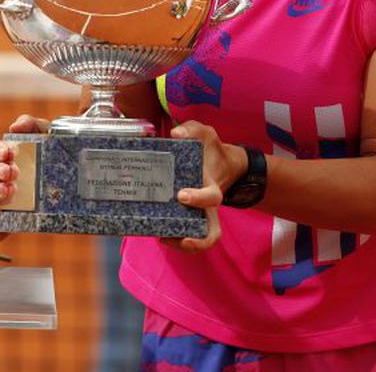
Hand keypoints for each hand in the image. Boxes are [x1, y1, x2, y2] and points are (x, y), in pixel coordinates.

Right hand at [0, 114, 48, 248]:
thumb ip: (32, 124)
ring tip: (10, 191)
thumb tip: (14, 127)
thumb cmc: (55, 144)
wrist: (77, 162)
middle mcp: (2, 174)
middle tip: (13, 172)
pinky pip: (1, 226)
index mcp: (4, 153)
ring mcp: (8, 194)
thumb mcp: (47, 130)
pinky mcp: (18, 213)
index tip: (10, 153)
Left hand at [161, 121, 247, 253]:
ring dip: (181, 245)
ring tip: (161, 237)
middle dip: (195, 240)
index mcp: (212, 186)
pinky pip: (187, 236)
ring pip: (200, 240)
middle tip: (168, 235)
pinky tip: (157, 233)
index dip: (199, 199)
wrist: (218, 162)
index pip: (212, 197)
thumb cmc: (209, 149)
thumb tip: (176, 134)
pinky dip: (176, 241)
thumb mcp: (205, 134)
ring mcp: (200, 216)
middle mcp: (208, 207)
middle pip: (211, 233)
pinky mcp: (188, 218)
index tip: (181, 195)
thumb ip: (192, 129)